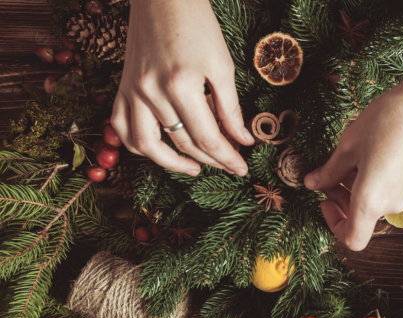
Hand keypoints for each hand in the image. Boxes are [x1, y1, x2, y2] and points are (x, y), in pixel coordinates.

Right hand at [111, 0, 253, 176]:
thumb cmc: (197, 24)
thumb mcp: (222, 64)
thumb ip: (231, 107)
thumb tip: (243, 139)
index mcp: (182, 85)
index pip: (207, 137)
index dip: (227, 157)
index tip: (242, 168)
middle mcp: (152, 92)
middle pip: (183, 143)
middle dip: (210, 160)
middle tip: (229, 164)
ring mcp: (133, 90)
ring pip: (147, 144)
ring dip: (171, 163)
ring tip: (194, 168)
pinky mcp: (123, 86)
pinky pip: (121, 126)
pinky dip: (138, 145)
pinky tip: (159, 151)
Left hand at [304, 82, 402, 250]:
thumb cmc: (388, 122)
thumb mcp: (348, 145)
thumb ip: (329, 171)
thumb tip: (313, 183)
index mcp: (371, 202)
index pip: (352, 238)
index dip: (334, 224)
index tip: (325, 200)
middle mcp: (391, 205)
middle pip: (361, 217)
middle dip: (340, 198)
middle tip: (327, 172)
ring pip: (373, 202)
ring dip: (355, 187)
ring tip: (346, 156)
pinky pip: (387, 190)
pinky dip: (372, 179)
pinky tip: (366, 151)